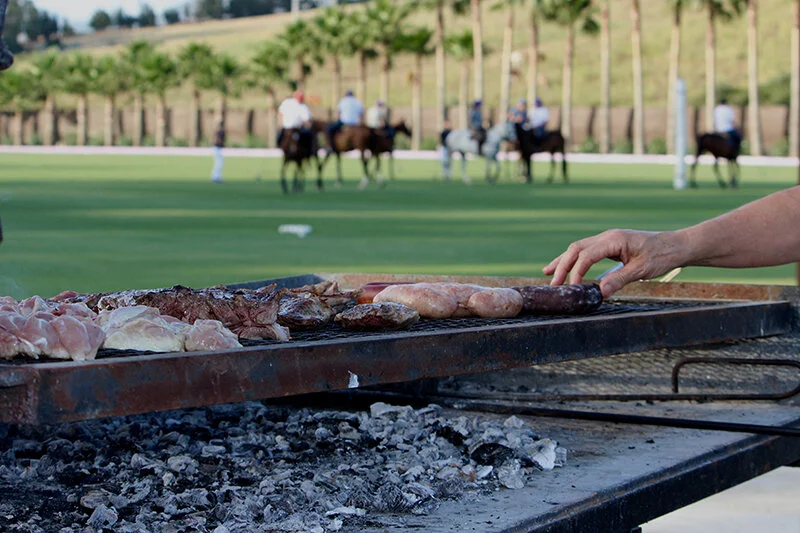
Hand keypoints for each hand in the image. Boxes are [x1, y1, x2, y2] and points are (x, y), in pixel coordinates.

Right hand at [542, 229, 684, 296]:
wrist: (675, 245)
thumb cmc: (662, 256)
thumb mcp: (642, 270)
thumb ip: (619, 280)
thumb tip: (599, 293)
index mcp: (614, 240)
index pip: (586, 255)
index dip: (576, 272)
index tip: (572, 288)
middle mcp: (607, 237)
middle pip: (576, 249)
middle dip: (562, 266)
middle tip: (553, 284)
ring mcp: (607, 239)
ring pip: (578, 248)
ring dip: (563, 262)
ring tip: (547, 273)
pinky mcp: (609, 245)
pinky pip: (586, 251)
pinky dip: (573, 260)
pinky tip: (563, 267)